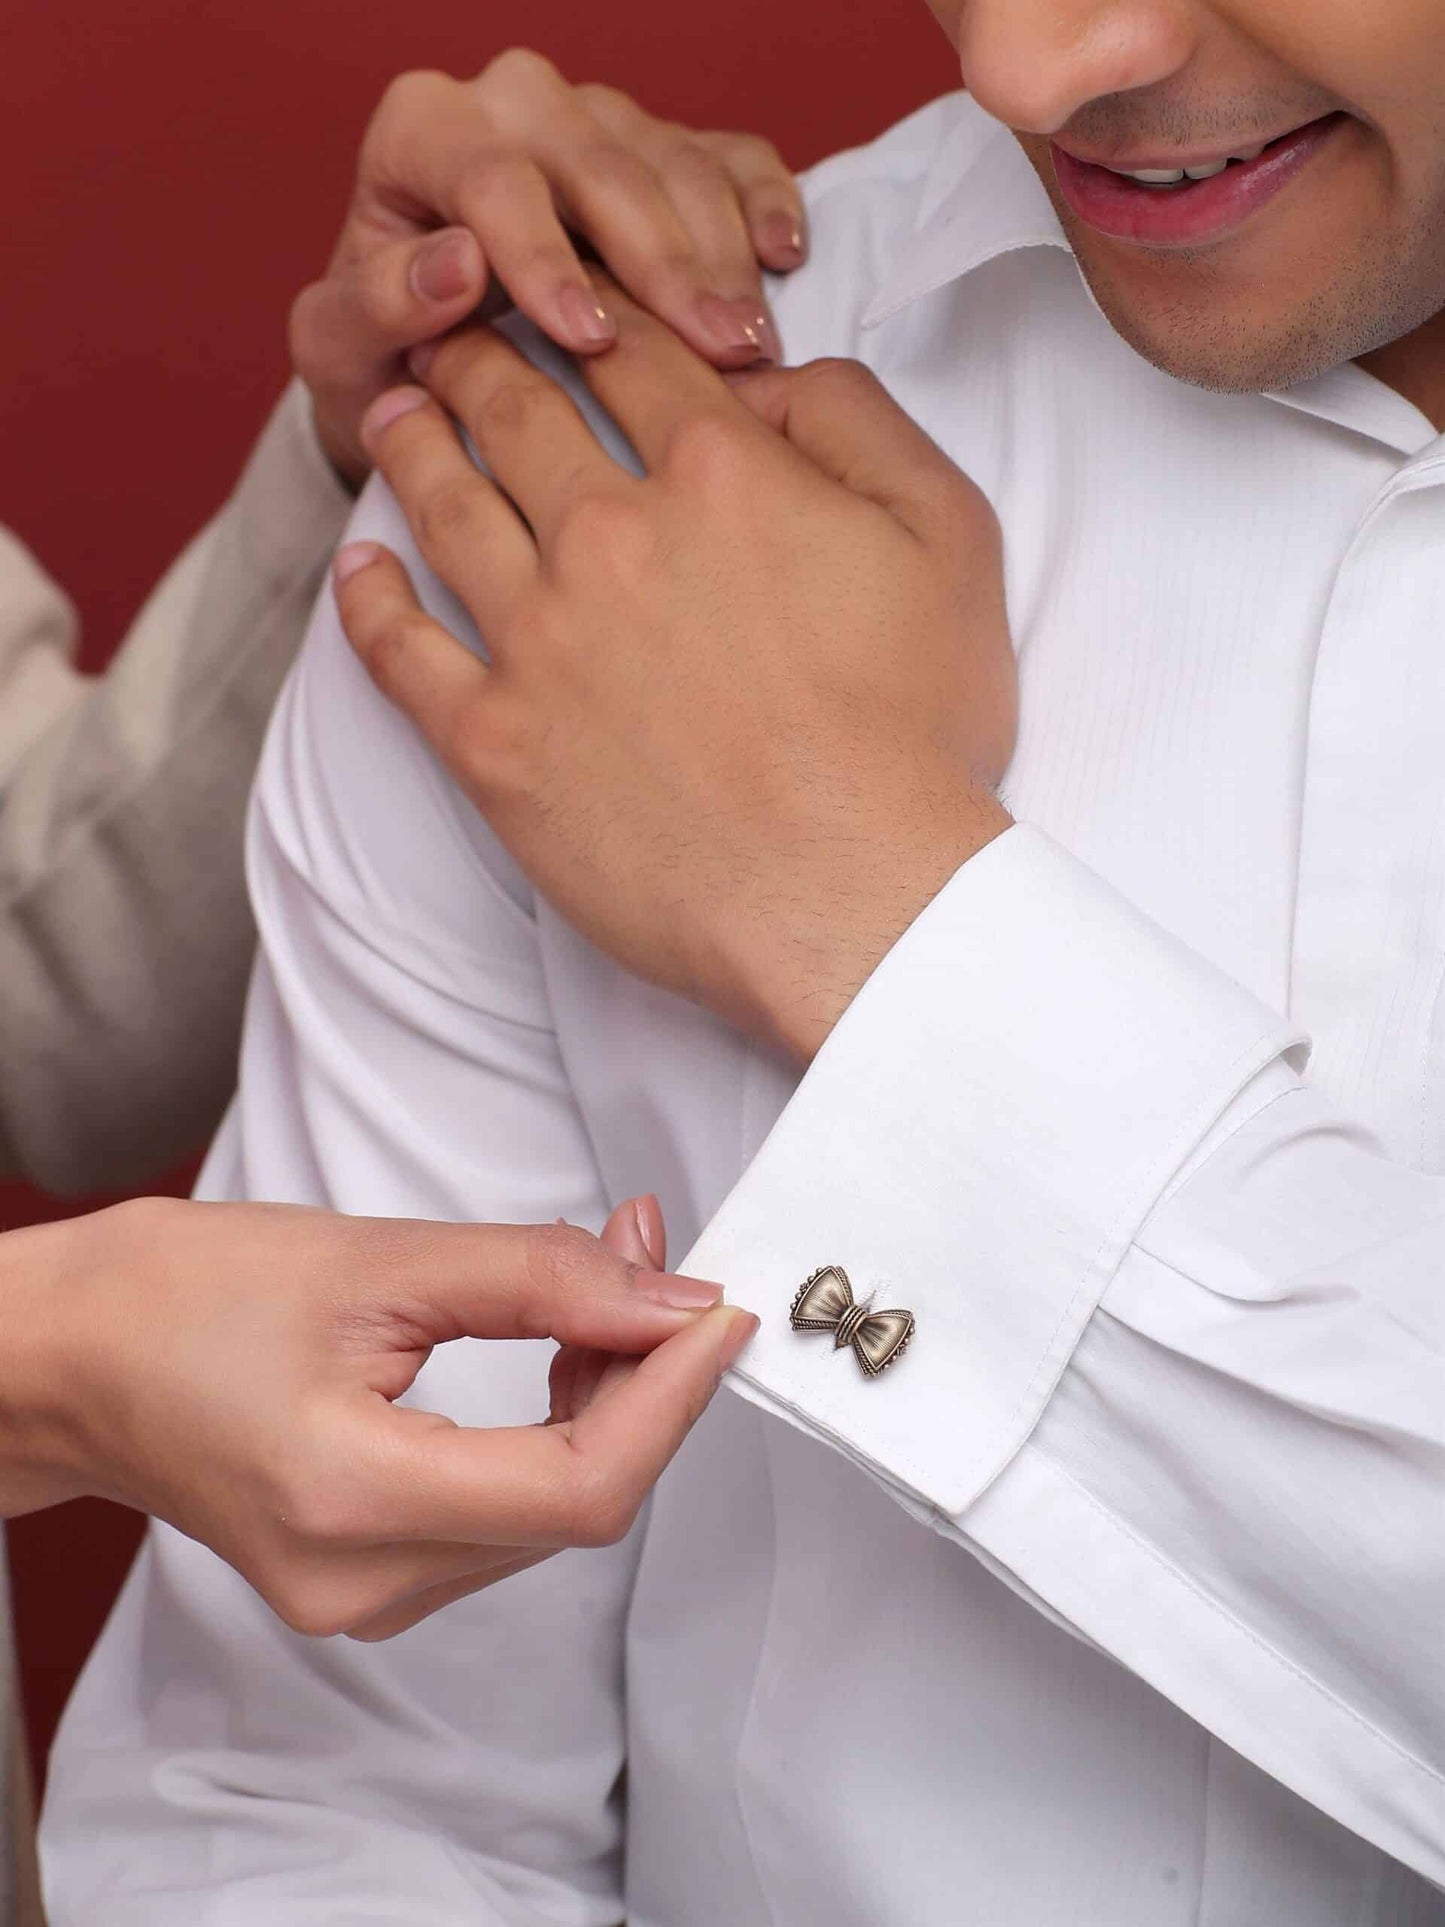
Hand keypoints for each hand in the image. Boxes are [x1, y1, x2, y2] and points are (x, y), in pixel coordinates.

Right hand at [0, 1195, 753, 1639]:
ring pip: (551, 1508)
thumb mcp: (378, 1261)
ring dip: (607, 1396)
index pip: (581, 1486)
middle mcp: (365, 1583)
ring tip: (614, 1277)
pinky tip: (565, 1341)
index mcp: (352, 1504)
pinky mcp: (370, 1575)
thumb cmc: (183, 1296)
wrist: (69, 1358)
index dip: (672, 1397)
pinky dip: (555, 1425)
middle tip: (662, 1258)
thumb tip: (671, 1300)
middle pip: (578, 1502)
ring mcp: (366, 1595)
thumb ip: (541, 1279)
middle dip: (646, 1378)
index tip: (720, 1309)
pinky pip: (505, 1511)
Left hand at [292, 50, 806, 485]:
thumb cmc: (379, 359)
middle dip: (664, 264)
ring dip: (721, 258)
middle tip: (714, 354)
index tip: (589, 338)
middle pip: (603, 164)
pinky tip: (784, 259)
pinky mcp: (661, 153)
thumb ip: (375, 305)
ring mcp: (596, 120)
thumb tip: (455, 264)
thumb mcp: (342, 350)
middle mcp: (511, 102)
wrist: (427, 365)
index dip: (545, 258)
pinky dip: (764, 200)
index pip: (495, 178)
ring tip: (749, 348)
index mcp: (423, 129)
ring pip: (675, 162)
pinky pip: (729, 156)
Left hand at [334, 286, 1015, 1062]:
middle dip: (481, 356)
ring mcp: (539, 638)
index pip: (631, 353)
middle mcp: (611, 534)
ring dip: (413, 443)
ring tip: (394, 412)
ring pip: (447, 506)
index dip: (591, 306)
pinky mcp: (493, 741)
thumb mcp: (948, 538)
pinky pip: (401, 651)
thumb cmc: (915, 734)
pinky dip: (369, 598)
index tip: (562, 294)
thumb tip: (770, 376)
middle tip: (452, 335)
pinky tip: (360, 564)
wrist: (855, 901)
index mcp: (718, 472)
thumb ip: (859, 422)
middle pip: (519, 412)